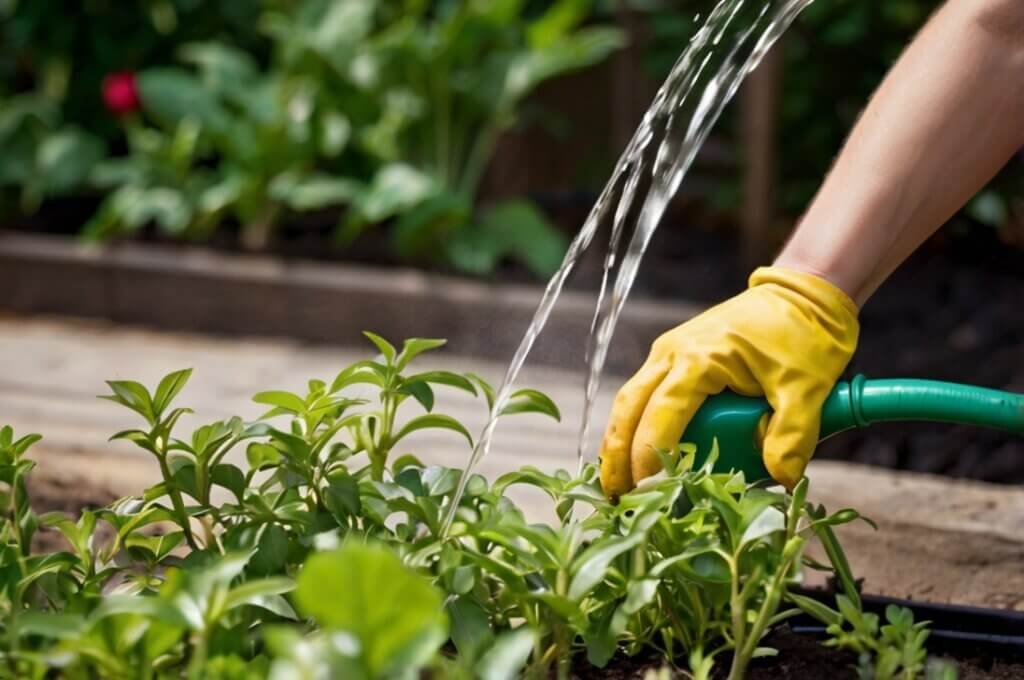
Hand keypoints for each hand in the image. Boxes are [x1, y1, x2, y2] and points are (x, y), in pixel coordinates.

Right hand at [599, 267, 858, 497]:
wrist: (803, 293)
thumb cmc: (804, 334)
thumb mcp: (807, 386)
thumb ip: (793, 434)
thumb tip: (780, 479)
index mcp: (700, 358)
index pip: (662, 413)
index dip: (650, 454)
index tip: (646, 490)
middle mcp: (672, 353)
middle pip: (629, 407)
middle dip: (617, 453)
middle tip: (614, 496)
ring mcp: (670, 353)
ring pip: (630, 400)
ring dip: (619, 441)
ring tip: (616, 483)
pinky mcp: (676, 358)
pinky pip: (645, 395)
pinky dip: (635, 426)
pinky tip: (635, 454)